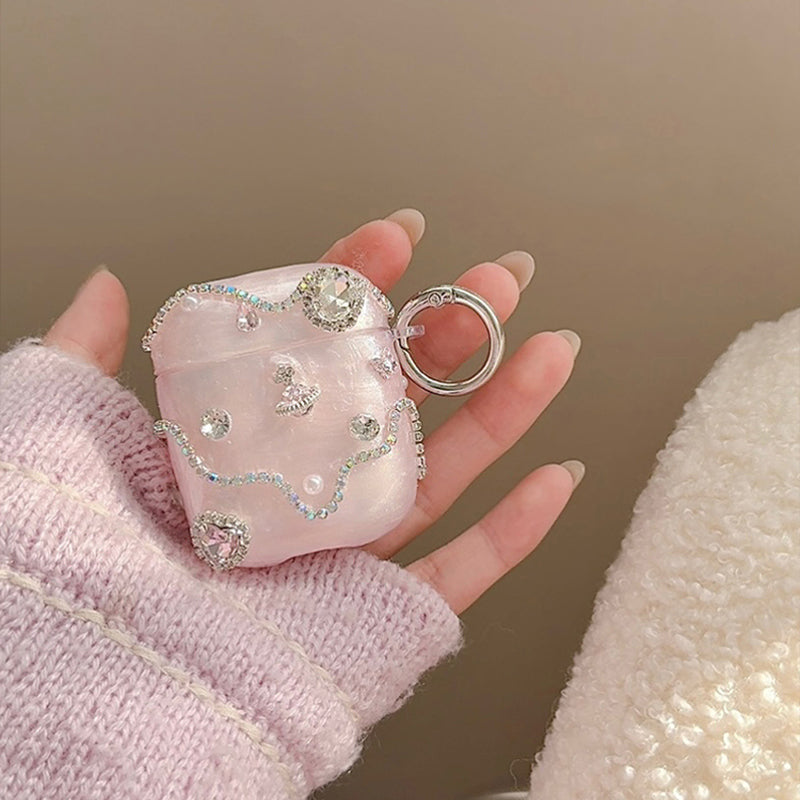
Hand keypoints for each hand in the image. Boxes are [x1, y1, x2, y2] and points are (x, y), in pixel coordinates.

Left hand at [44, 209, 582, 613]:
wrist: (95, 693)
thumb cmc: (63, 570)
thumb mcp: (60, 435)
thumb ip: (84, 356)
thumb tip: (103, 285)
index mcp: (240, 446)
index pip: (313, 350)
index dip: (357, 289)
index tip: (395, 238)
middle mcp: (302, 491)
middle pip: (398, 404)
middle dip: (454, 334)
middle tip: (495, 280)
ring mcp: (349, 553)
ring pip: (445, 474)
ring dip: (506, 411)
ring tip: (550, 348)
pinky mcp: (381, 617)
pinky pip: (464, 573)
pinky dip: (517, 532)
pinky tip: (555, 476)